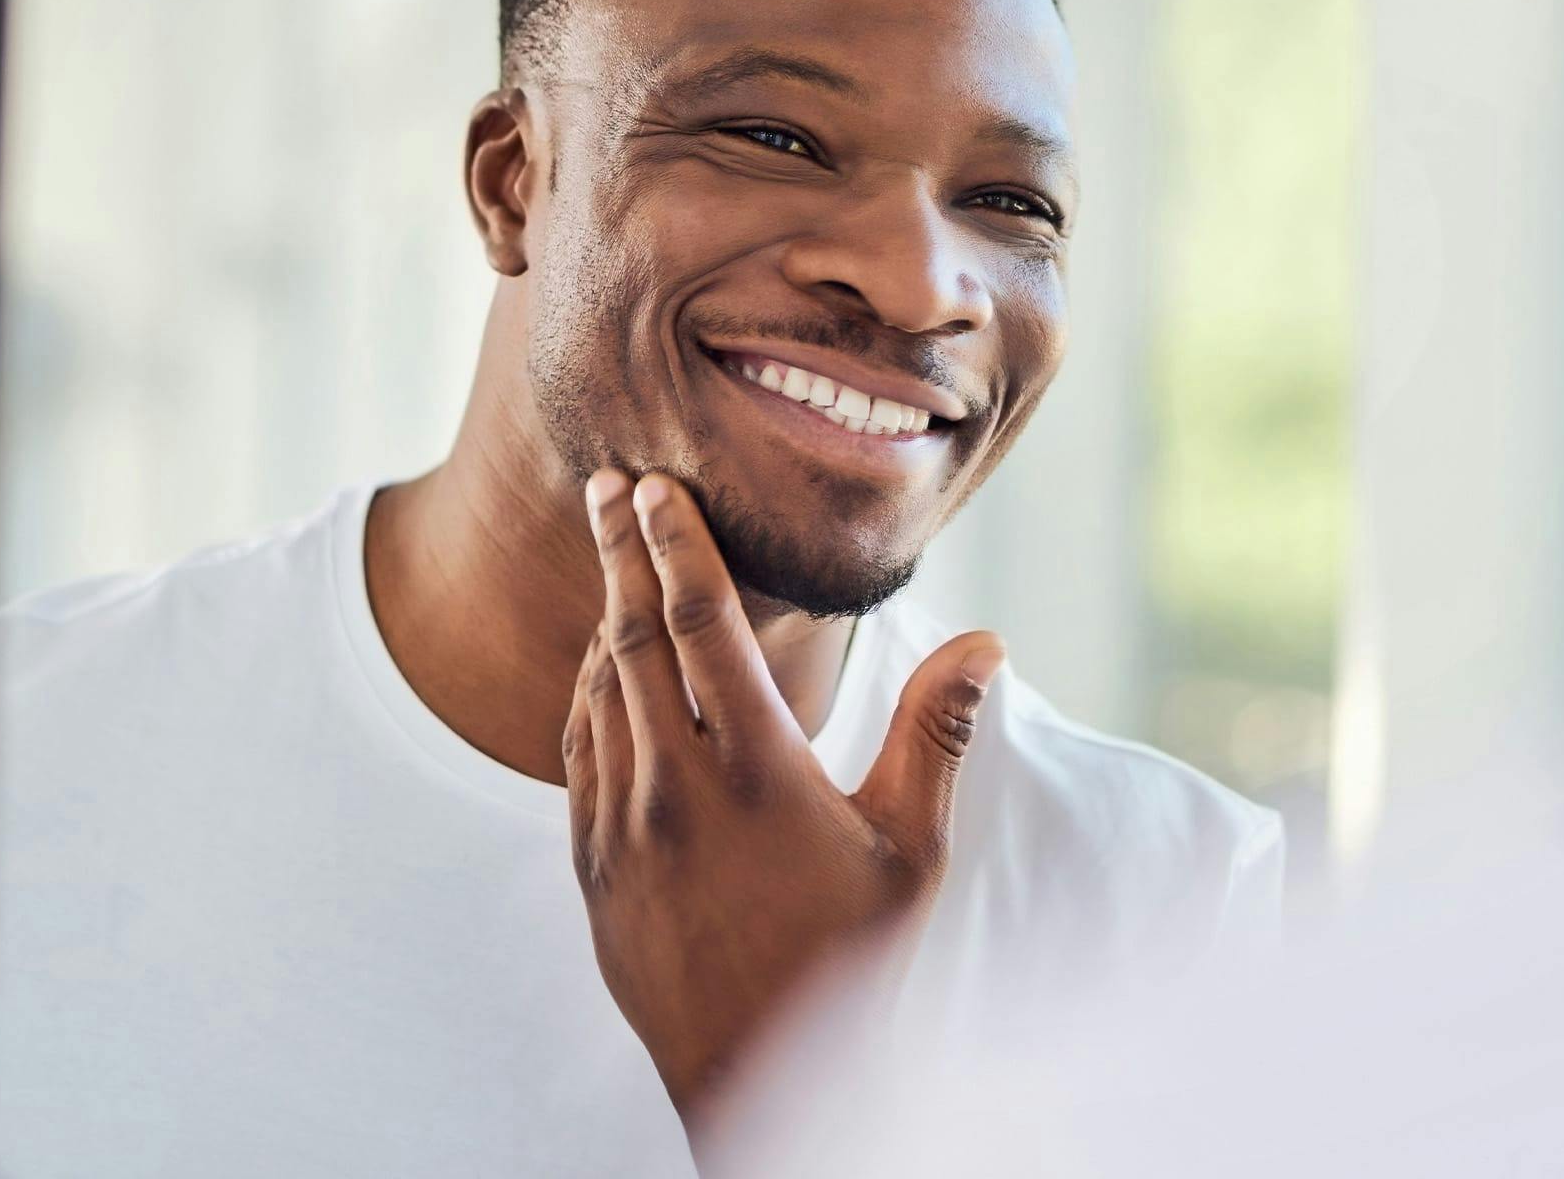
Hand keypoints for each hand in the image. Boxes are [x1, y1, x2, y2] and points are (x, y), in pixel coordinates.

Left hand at [563, 467, 1003, 1134]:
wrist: (755, 1081)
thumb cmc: (850, 967)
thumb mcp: (910, 854)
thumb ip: (936, 737)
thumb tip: (986, 641)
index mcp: (755, 772)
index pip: (700, 626)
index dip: (675, 544)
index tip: (655, 486)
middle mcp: (672, 788)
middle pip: (633, 636)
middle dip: (620, 550)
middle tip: (608, 483)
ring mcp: (619, 828)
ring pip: (598, 689)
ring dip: (604, 614)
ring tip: (612, 557)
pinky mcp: (591, 866)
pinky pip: (577, 752)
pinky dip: (587, 690)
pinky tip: (602, 667)